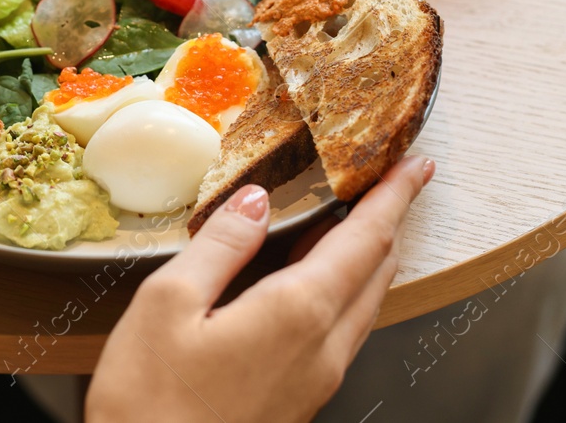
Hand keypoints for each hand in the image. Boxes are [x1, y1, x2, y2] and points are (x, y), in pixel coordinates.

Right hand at [86, 155, 433, 422]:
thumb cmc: (150, 403)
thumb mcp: (167, 303)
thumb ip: (220, 245)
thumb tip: (254, 201)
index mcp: (296, 313)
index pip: (365, 240)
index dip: (394, 197)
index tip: (416, 165)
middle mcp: (321, 349)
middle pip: (377, 273)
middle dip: (390, 221)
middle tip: (395, 183)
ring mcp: (315, 381)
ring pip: (363, 306)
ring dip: (370, 258)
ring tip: (362, 223)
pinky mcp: (299, 402)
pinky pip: (341, 333)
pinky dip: (345, 291)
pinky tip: (319, 283)